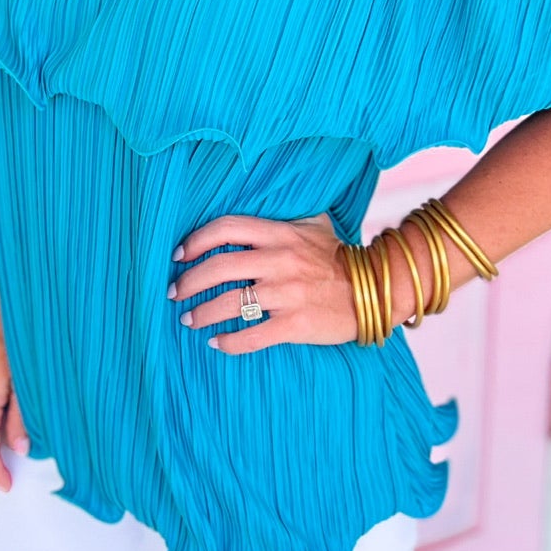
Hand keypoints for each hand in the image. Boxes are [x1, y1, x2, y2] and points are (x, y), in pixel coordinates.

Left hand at [167, 210, 359, 353]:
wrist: (375, 290)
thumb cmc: (339, 258)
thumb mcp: (315, 225)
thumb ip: (285, 218)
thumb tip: (258, 208)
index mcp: (281, 234)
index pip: (226, 228)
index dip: (196, 241)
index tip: (179, 255)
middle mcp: (281, 261)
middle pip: (219, 267)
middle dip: (188, 281)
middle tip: (175, 293)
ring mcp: (288, 294)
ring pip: (230, 303)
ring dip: (201, 313)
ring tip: (188, 320)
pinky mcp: (296, 324)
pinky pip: (252, 335)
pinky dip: (229, 342)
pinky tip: (216, 343)